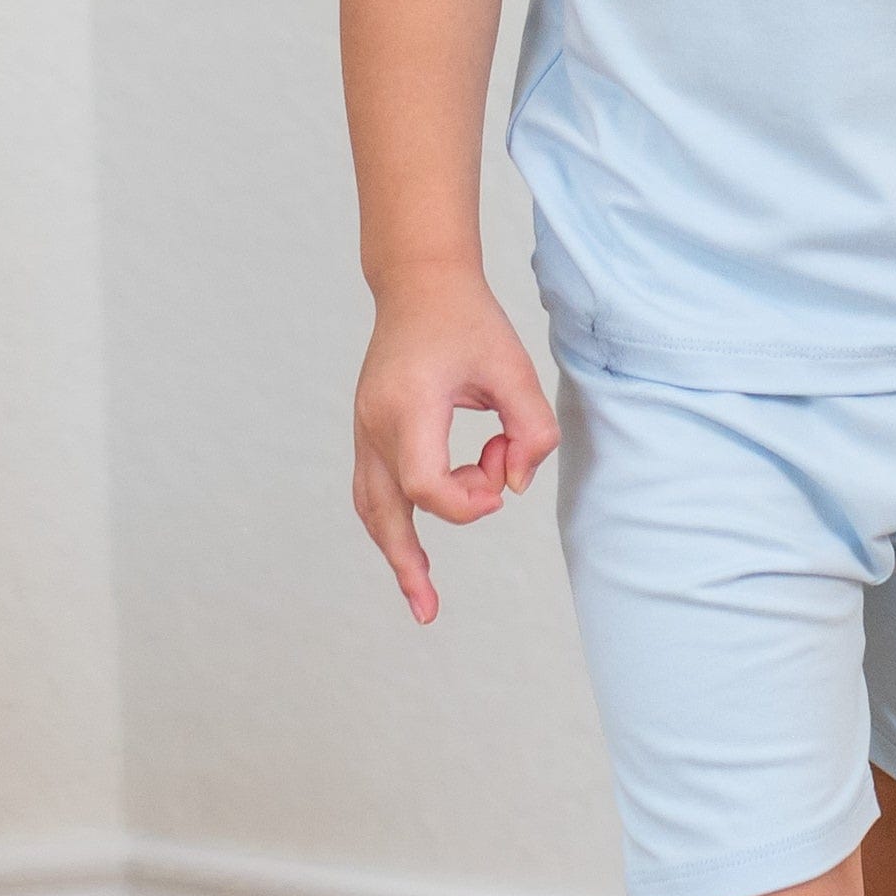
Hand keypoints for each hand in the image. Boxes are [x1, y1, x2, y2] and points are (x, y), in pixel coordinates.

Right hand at [352, 267, 559, 623]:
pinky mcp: (369, 428)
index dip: (468, 498)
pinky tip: (413, 546)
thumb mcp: (516, 369)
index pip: (425, 486)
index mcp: (408, 408)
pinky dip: (393, 519)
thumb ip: (531, 430)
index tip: (499, 476)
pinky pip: (373, 488)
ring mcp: (364, 428)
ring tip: (420, 593)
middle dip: (406, 563)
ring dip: (395, 549)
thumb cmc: (470, 322)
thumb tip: (516, 485)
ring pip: (370, 505)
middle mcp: (375, 424)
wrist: (419, 284)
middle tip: (428, 610)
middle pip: (381, 512)